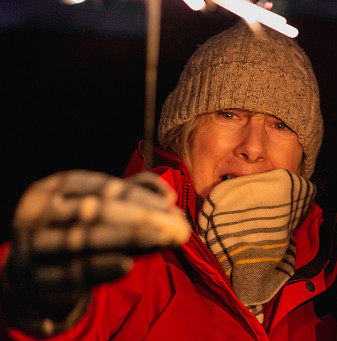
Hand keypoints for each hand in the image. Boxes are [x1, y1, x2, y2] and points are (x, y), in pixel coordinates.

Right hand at [1, 170, 190, 335]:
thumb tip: (168, 197)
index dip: (140, 195)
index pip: (102, 187)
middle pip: (96, 211)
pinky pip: (71, 273)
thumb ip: (134, 194)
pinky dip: (101, 268)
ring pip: (85, 240)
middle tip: (175, 224)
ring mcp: (32, 245)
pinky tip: (128, 264)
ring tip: (163, 239)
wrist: (30, 273)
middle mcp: (38, 212)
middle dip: (140, 217)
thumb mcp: (98, 207)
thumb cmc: (75, 229)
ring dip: (129, 239)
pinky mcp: (35, 278)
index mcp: (55, 188)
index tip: (171, 205)